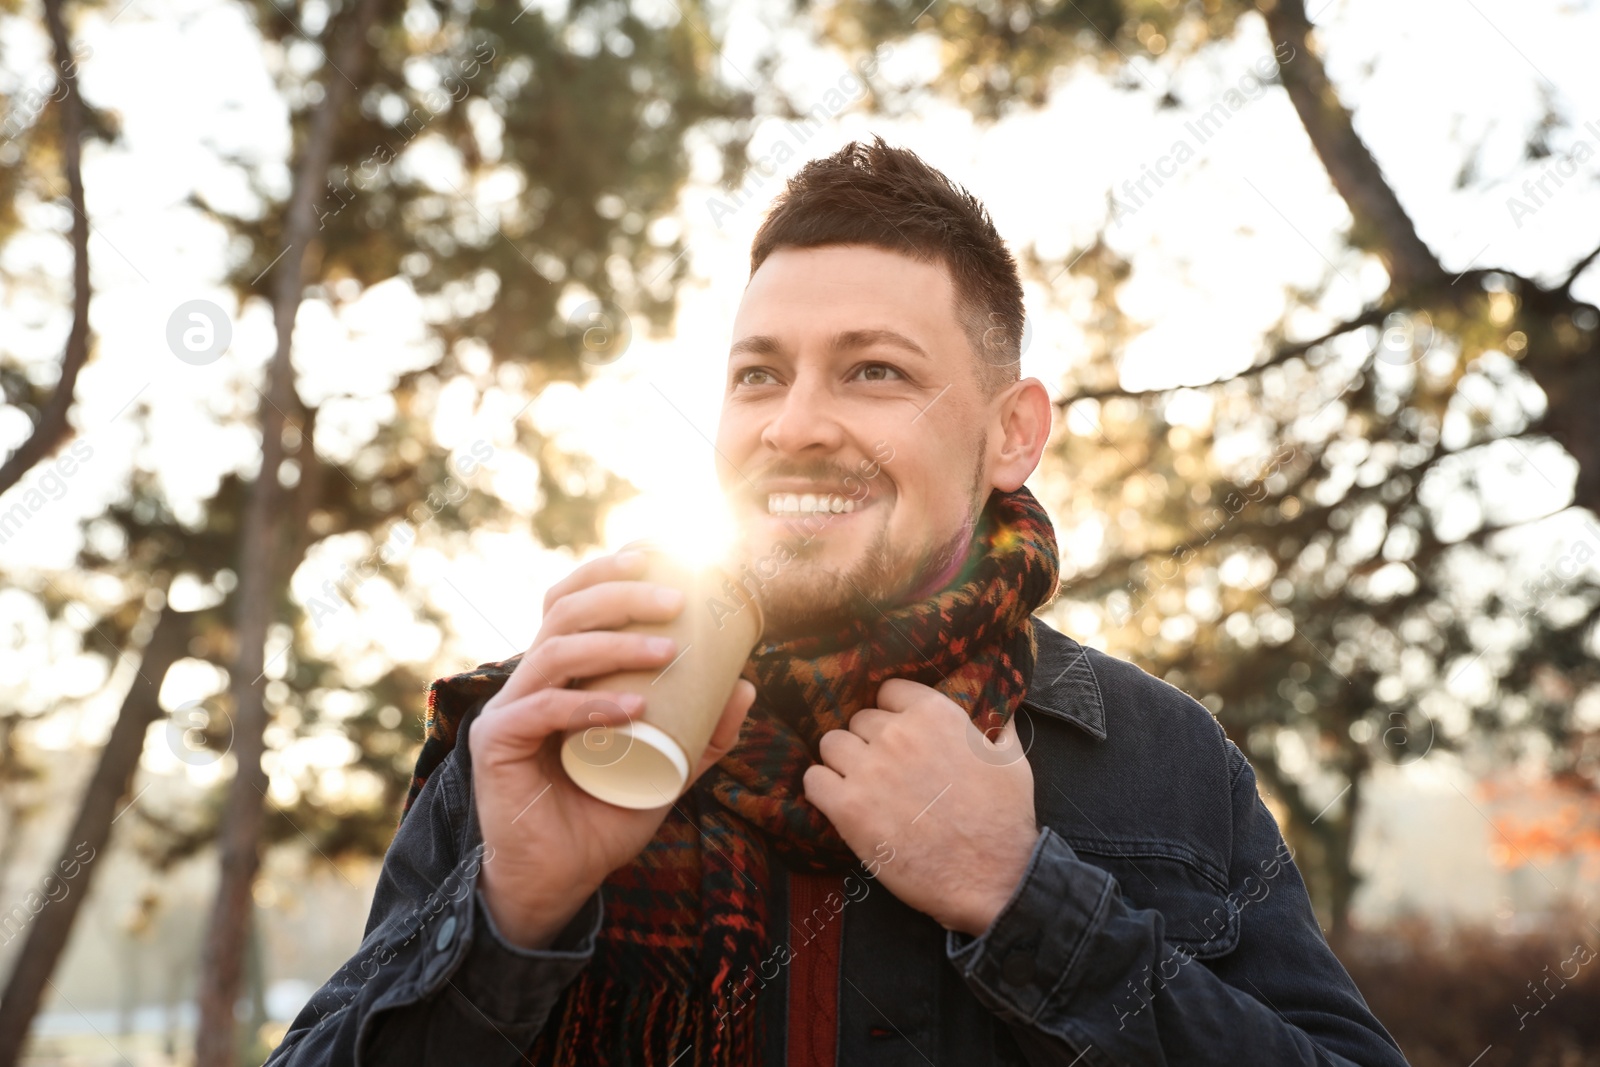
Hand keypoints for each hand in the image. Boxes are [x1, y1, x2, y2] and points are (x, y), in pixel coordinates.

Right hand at [468, 549, 756, 948]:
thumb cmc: (606, 816)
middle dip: (620, 594)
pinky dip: (589, 704)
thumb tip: (747, 684)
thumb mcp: (668, 771)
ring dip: (613, 642)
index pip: (573, 601)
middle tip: (675, 600)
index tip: (654, 555)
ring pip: (554, 650)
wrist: (562, 878)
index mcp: (561, 673)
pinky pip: (542, 710)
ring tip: (666, 650)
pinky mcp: (496, 744)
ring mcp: (509, 709)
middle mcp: (530, 680)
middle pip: (565, 611)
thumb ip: (705, 734)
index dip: (605, 570)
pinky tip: (632, 708)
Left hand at [803, 678, 1038, 936]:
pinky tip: (841, 805)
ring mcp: (869, 769)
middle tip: (886, 773)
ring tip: (861, 788)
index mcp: (935, 714)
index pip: (889, 691)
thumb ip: (997, 727)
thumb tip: (999, 710)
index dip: (892, 713)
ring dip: (843, 763)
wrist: (993, 878)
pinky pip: (813, 781)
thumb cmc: (1004, 820)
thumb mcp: (1011, 759)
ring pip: (831, 745)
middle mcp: (896, 734)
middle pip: (859, 720)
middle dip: (870, 742)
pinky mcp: (848, 808)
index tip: (899, 735)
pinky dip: (823, 790)